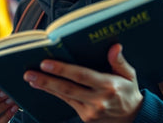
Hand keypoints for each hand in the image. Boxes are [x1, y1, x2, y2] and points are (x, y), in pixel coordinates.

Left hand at [23, 44, 142, 122]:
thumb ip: (120, 61)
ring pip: (65, 96)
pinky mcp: (86, 118)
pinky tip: (43, 87)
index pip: (82, 76)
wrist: (133, 118)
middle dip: (47, 80)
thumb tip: (114, 46)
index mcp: (108, 86)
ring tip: (31, 78)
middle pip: (68, 89)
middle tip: (30, 73)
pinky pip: (67, 103)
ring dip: (46, 87)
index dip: (62, 70)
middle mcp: (98, 100)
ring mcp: (91, 111)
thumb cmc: (128, 91)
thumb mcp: (130, 75)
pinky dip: (54, 94)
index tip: (46, 63)